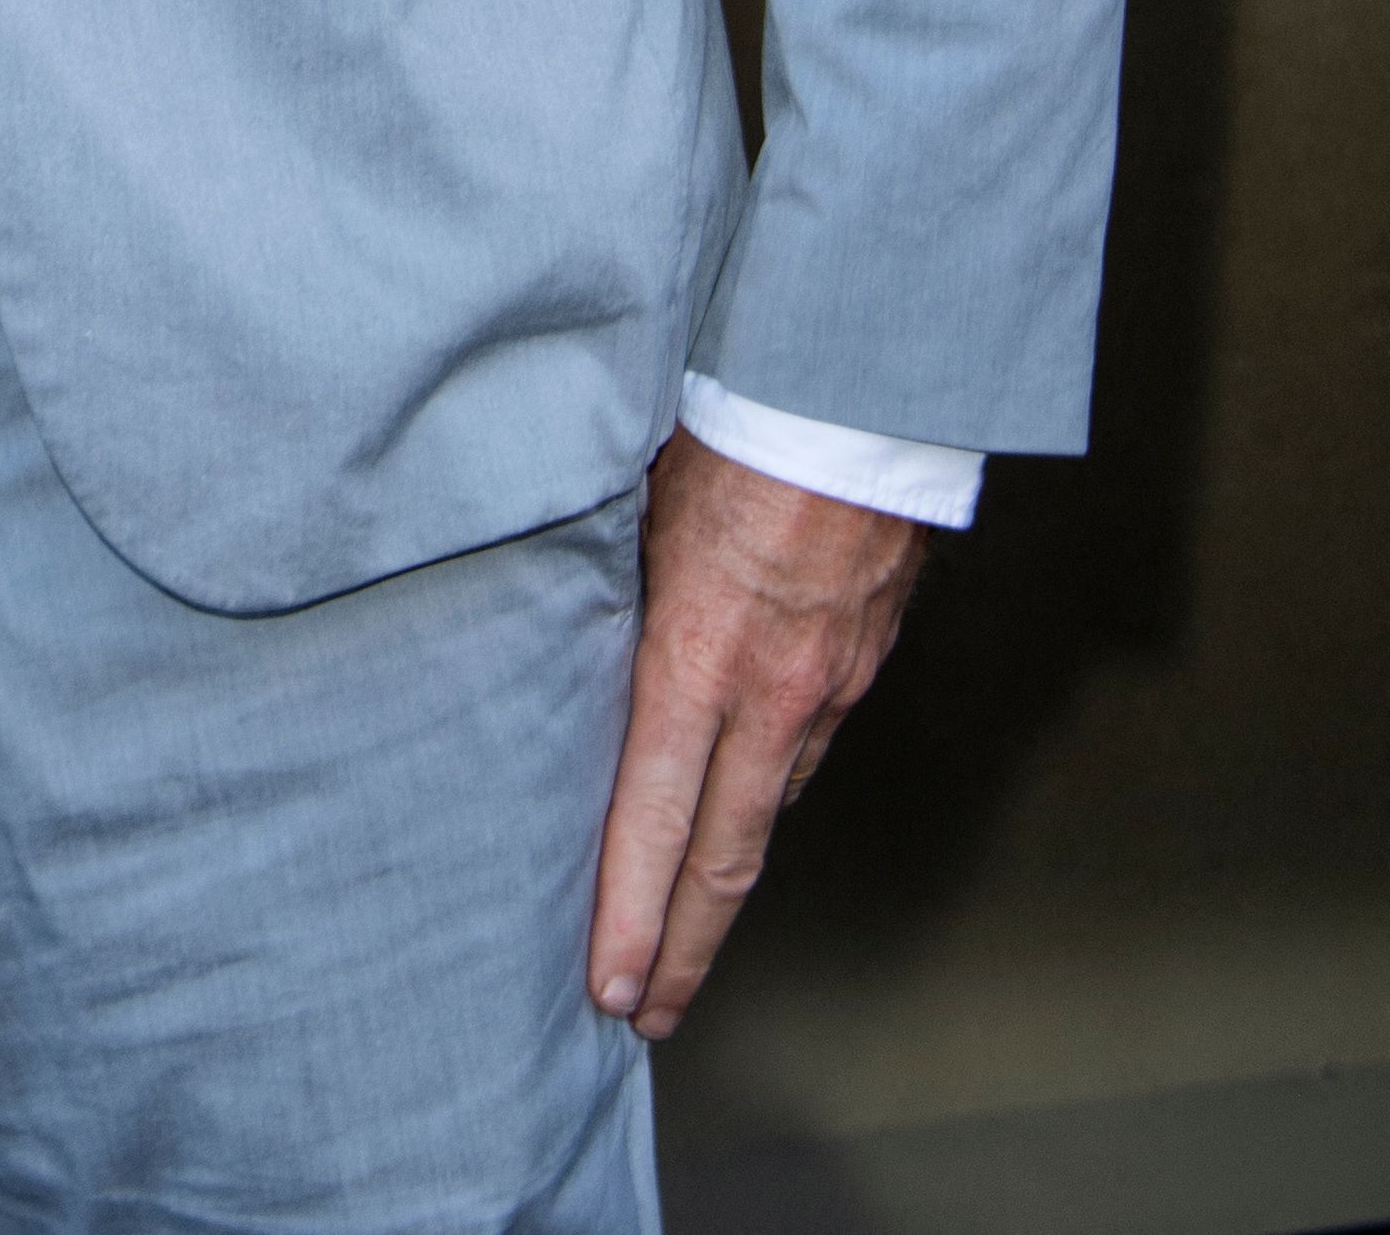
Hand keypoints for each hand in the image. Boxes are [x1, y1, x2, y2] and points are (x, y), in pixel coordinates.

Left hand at [588, 427, 925, 1039]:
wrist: (859, 387)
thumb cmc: (730, 419)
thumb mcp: (635, 495)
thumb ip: (597, 579)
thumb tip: (541, 623)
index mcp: (699, 653)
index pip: (656, 817)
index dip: (633, 913)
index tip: (609, 985)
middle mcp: (771, 691)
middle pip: (725, 856)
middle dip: (682, 948)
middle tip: (645, 1016)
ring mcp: (826, 683)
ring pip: (768, 807)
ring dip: (723, 878)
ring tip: (683, 930)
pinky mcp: (862, 660)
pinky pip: (807, 749)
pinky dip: (768, 795)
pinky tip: (741, 809)